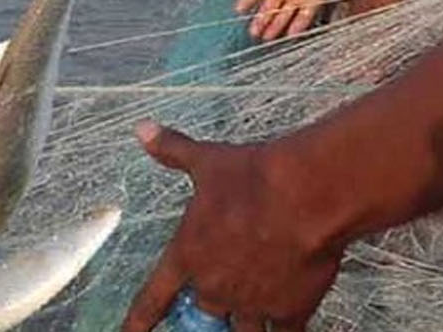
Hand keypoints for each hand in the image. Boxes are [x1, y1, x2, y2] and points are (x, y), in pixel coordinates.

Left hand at [121, 120, 343, 331]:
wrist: (304, 196)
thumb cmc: (253, 179)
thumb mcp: (206, 161)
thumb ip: (173, 151)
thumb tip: (145, 131)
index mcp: (188, 255)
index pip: (153, 298)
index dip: (137, 322)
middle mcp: (215, 285)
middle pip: (203, 314)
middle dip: (209, 310)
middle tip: (215, 304)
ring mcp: (251, 302)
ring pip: (241, 331)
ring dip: (242, 325)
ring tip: (248, 318)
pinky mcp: (288, 309)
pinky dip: (281, 330)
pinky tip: (286, 324)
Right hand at [234, 0, 330, 40]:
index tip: (239, 9)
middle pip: (269, 6)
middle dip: (261, 20)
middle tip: (253, 32)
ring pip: (284, 14)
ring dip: (275, 26)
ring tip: (267, 38)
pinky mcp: (314, 0)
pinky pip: (303, 16)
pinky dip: (297, 25)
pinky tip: (290, 35)